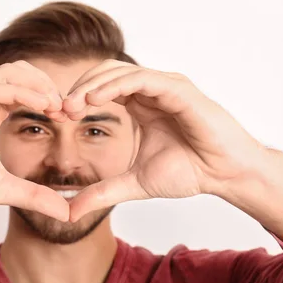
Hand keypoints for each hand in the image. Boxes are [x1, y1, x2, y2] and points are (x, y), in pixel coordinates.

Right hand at [0, 61, 69, 220]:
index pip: (29, 89)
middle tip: (69, 110)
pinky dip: (20, 92)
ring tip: (58, 106)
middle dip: (50, 86)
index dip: (53, 98)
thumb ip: (34, 196)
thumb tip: (66, 212)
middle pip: (23, 72)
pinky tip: (41, 107)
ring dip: (39, 85)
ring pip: (10, 73)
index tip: (71, 118)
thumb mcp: (3, 189)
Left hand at [63, 60, 268, 221]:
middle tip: (59, 110)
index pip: (101, 88)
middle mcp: (151, 90)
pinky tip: (95, 100)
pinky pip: (142, 79)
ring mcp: (166, 86)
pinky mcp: (179, 89)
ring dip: (92, 84)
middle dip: (79, 88)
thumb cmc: (190, 172)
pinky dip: (115, 85)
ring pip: (120, 71)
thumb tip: (70, 212)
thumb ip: (102, 193)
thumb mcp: (134, 183)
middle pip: (105, 73)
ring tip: (72, 105)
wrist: (225, 175)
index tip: (57, 117)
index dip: (77, 98)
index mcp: (141, 104)